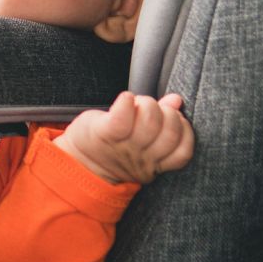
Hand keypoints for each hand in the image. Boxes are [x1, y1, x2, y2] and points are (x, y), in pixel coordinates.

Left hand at [53, 92, 194, 184]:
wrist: (78, 162)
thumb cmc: (114, 146)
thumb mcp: (142, 140)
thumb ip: (162, 121)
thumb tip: (177, 100)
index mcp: (154, 162)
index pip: (183, 151)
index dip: (184, 130)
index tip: (174, 119)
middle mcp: (142, 158)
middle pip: (170, 132)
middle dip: (166, 113)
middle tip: (151, 108)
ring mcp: (124, 146)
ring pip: (150, 121)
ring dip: (147, 104)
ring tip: (137, 103)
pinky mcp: (105, 133)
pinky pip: (122, 117)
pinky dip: (127, 102)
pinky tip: (125, 98)